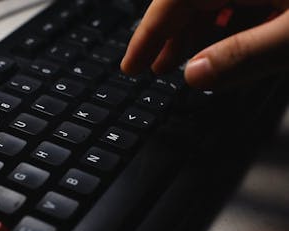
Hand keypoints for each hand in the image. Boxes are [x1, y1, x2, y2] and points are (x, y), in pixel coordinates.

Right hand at [121, 0, 288, 88]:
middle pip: (186, 2)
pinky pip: (235, 5)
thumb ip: (246, 55)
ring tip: (176, 66)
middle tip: (148, 70)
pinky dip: (221, 30)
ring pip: (210, 5)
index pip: (173, 0)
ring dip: (191, 35)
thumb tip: (195, 75)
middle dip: (165, 37)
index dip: (146, 34)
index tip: (131, 64)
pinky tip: (218, 50)